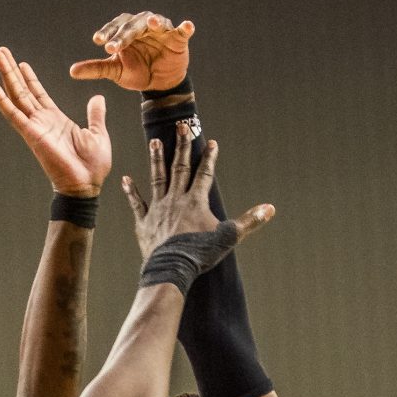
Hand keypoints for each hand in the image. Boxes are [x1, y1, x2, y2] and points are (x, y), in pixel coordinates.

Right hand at [0, 48, 109, 195]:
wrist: (87, 185)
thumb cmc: (92, 166)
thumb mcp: (97, 133)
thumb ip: (95, 115)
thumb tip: (98, 98)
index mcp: (56, 119)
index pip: (39, 94)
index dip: (30, 78)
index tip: (21, 62)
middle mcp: (42, 121)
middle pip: (23, 89)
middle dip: (12, 70)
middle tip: (0, 52)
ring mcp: (35, 127)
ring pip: (16, 95)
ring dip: (6, 75)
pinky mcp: (31, 134)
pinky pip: (13, 114)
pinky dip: (1, 99)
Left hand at [70, 11, 193, 91]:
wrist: (159, 84)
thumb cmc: (136, 72)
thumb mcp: (116, 71)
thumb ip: (96, 69)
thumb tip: (71, 71)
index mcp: (126, 31)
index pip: (115, 28)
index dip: (107, 33)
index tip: (98, 42)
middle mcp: (143, 26)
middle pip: (133, 26)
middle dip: (123, 35)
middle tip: (113, 46)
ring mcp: (161, 31)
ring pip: (156, 23)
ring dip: (154, 22)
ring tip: (151, 23)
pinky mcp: (178, 38)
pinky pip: (182, 31)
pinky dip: (186, 27)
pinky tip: (187, 25)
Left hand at [125, 127, 272, 257]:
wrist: (171, 268)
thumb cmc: (201, 254)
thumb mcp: (229, 237)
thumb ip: (250, 221)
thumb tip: (270, 208)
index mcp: (196, 201)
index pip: (204, 173)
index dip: (209, 157)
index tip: (211, 142)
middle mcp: (176, 199)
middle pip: (179, 167)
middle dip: (182, 146)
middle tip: (181, 127)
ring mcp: (158, 209)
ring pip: (157, 178)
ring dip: (156, 159)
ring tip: (154, 141)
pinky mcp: (144, 222)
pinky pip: (137, 203)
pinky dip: (131, 191)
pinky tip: (126, 179)